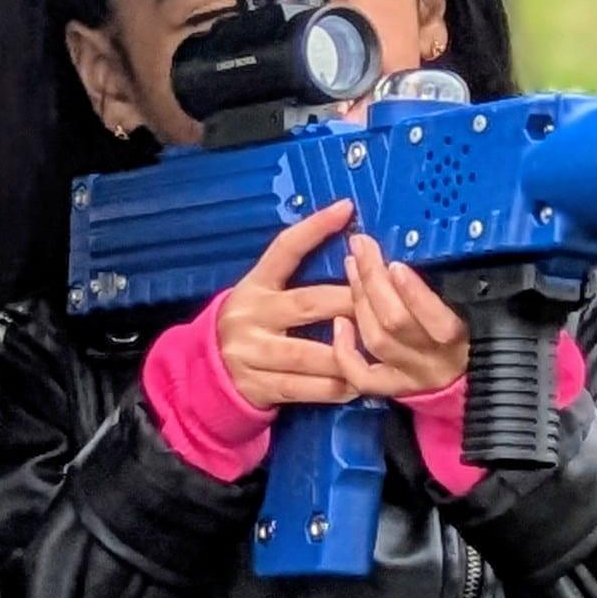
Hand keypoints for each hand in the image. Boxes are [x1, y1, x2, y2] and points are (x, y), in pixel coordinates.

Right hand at [209, 201, 362, 415]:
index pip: (283, 249)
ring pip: (308, 353)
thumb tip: (352, 254)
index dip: (314, 228)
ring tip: (379, 351)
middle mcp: (250, 315)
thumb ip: (296, 276)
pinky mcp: (259, 386)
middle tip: (387, 303)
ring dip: (347, 353)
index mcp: (254, 285)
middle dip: (351, 303)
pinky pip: (304, 388)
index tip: (346, 209)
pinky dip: (334, 388)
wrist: (210, 372)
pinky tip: (356, 384)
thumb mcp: (263, 293)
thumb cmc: (254, 325)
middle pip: (308, 304)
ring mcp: (251, 353)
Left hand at [329, 237, 470, 401]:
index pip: (440, 320)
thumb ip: (454, 287)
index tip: (396, 265)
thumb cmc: (474, 335)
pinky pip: (362, 376)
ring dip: (360, 300)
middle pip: (396, 322)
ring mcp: (413, 377)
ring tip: (351, 267)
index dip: (414, 293)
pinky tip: (339, 322)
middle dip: (374, 279)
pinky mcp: (394, 389)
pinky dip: (346, 351)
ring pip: (377, 340)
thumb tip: (421, 250)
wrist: (479, 382)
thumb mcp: (476, 310)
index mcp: (466, 338)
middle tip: (362, 247)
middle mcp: (437, 361)